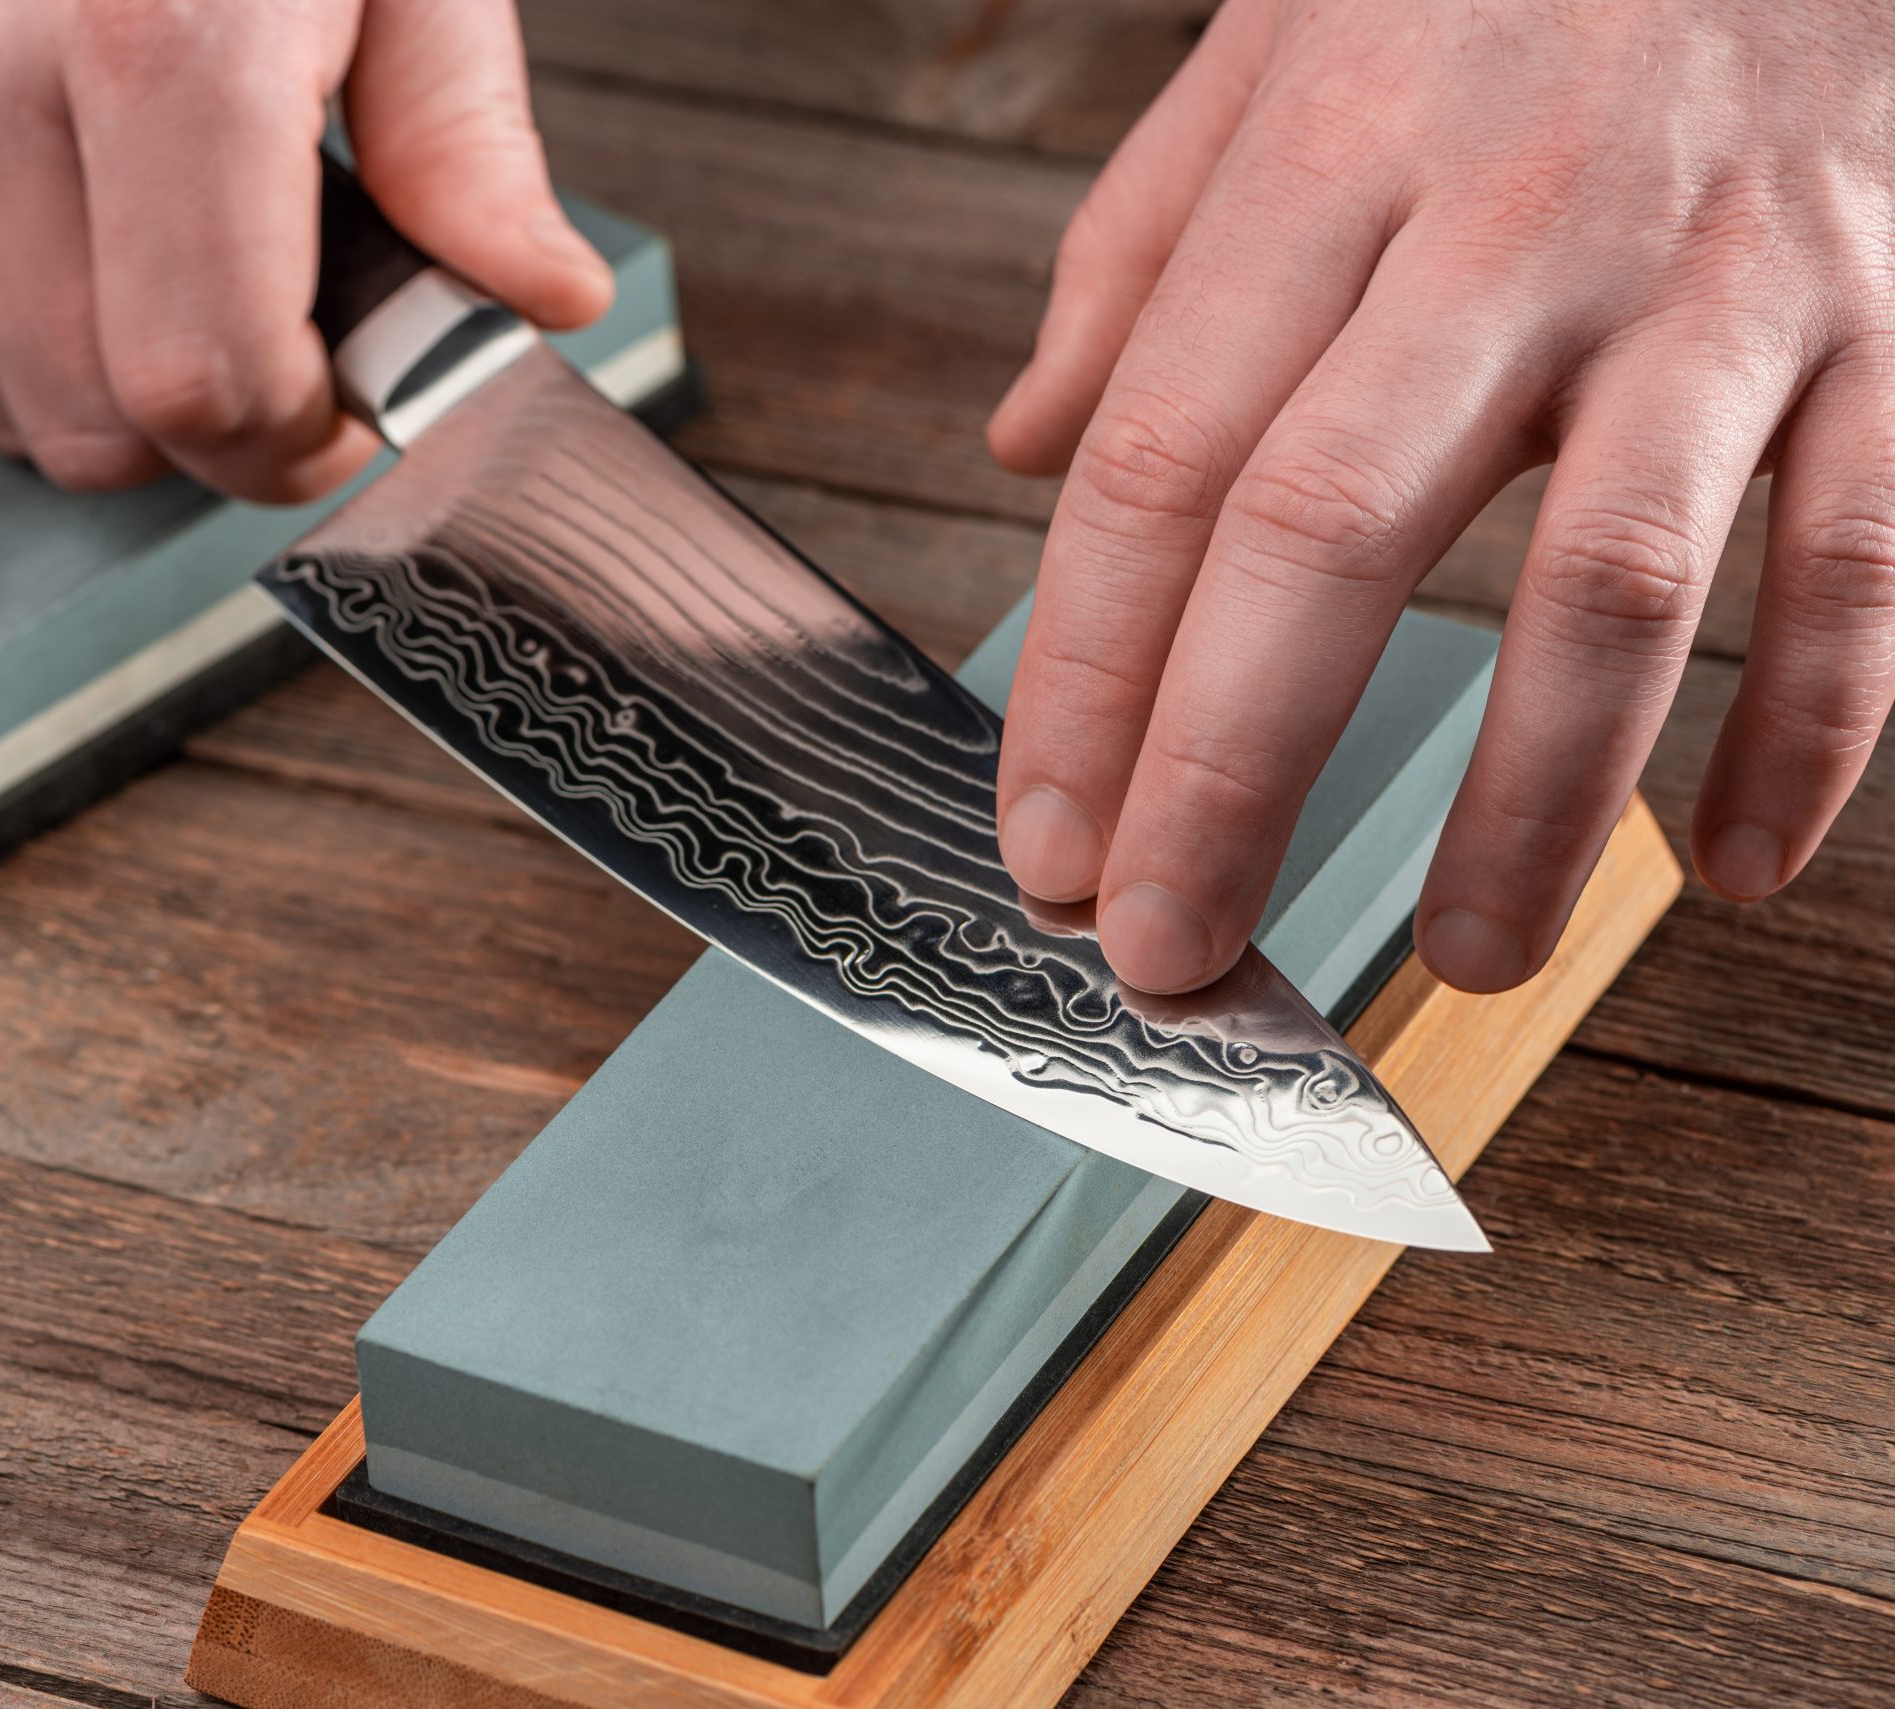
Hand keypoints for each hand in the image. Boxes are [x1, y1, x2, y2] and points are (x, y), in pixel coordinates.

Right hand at [0, 0, 610, 501]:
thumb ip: (463, 140)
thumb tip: (540, 298)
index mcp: (154, 40)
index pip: (204, 381)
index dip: (295, 438)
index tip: (344, 406)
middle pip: (99, 426)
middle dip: (213, 428)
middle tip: (277, 343)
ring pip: (6, 402)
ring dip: (110, 378)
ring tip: (174, 244)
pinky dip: (14, 317)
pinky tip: (76, 210)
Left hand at [986, 0, 1894, 993]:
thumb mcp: (1277, 44)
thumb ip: (1138, 251)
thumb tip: (1020, 443)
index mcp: (1330, 158)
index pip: (1163, 462)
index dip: (1088, 678)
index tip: (1048, 845)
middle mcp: (1513, 221)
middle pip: (1336, 535)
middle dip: (1233, 771)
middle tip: (1172, 952)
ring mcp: (1718, 277)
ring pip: (1612, 580)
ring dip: (1534, 802)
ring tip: (1464, 956)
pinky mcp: (1892, 315)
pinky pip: (1864, 556)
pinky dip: (1816, 726)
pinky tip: (1743, 863)